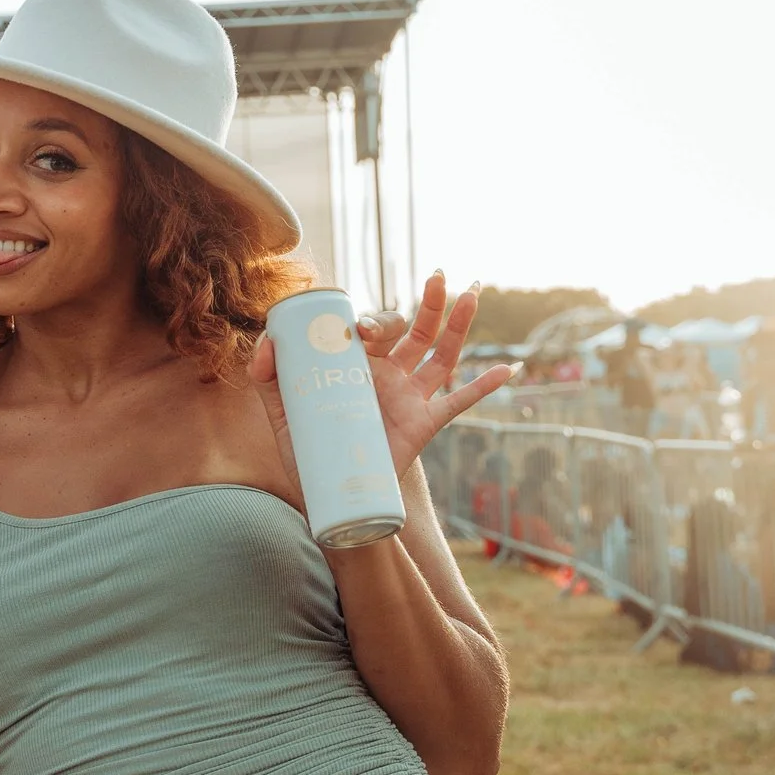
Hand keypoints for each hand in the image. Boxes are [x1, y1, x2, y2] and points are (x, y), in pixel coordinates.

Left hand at [250, 271, 514, 479]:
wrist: (327, 496)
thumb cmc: (307, 452)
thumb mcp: (281, 413)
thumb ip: (269, 377)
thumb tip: (267, 342)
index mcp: (357, 365)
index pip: (374, 330)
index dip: (376, 321)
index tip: (364, 329)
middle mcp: (388, 375)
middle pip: (415, 332)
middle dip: (427, 305)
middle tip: (437, 278)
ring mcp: (410, 397)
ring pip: (441, 355)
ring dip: (458, 325)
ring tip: (473, 292)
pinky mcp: (425, 424)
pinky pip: (459, 402)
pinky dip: (483, 386)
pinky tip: (506, 370)